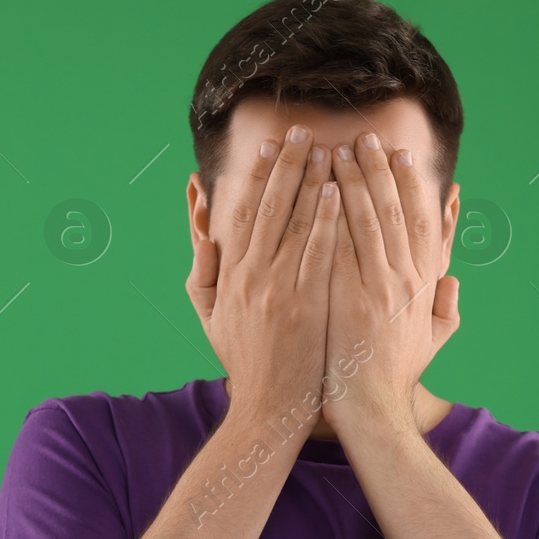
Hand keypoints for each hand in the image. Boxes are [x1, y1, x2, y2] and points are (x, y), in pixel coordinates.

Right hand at [185, 124, 339, 427]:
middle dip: (288, 164)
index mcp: (230, 274)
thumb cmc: (243, 360)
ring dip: (312, 181)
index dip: (259, 175)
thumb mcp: (208, 312)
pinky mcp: (305, 305)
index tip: (271, 146)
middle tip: (302, 131)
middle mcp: (252, 275)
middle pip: (271, 206)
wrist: (267, 407)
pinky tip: (337, 192)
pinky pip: (318, 253)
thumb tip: (200, 217)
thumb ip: (203, 264)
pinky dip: (326, 220)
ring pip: (296, 223)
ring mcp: (279, 289)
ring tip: (327, 149)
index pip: (245, 212)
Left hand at [321, 132, 458, 435]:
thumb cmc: (394, 377)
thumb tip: (453, 281)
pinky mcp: (347, 296)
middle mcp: (405, 279)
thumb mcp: (432, 342)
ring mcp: (377, 286)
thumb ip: (447, 309)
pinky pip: (338, 243)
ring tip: (337, 148)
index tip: (403, 157)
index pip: (423, 222)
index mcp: (424, 285)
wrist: (369, 409)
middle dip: (380, 169)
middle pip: (395, 210)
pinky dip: (330, 213)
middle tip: (367, 137)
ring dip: (353, 180)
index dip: (414, 186)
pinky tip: (318, 187)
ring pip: (366, 219)